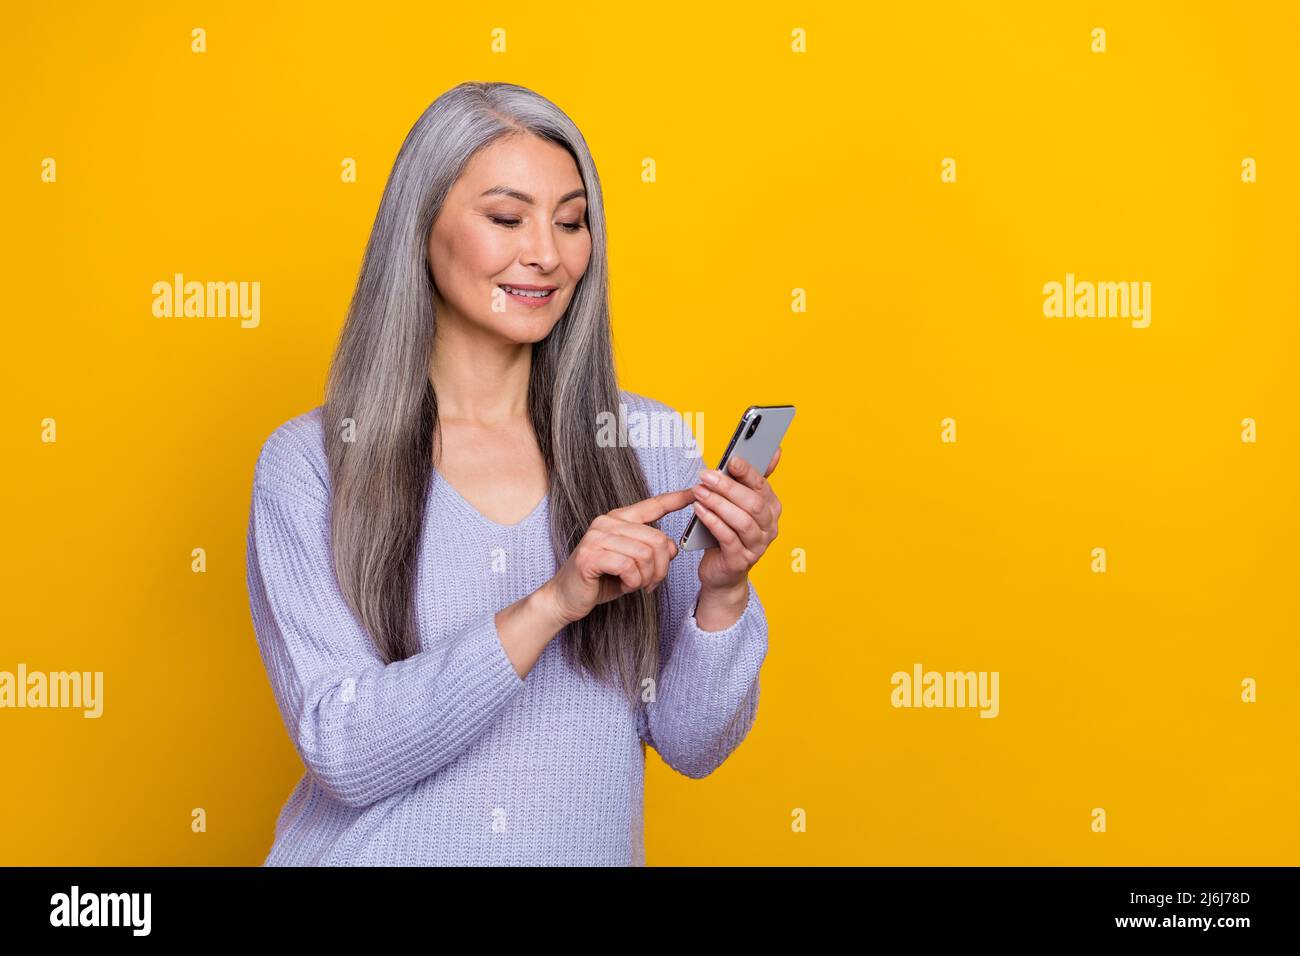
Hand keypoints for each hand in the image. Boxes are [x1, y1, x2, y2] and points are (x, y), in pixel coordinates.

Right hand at [541, 488, 693, 625]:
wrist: (567, 598)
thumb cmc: (601, 580)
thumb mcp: (634, 564)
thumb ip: (652, 551)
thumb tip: (673, 547)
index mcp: (618, 519)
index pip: (652, 505)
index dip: (676, 499)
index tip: (695, 492)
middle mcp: (607, 522)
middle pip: (658, 539)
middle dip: (661, 567)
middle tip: (651, 583)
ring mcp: (597, 538)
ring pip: (646, 554)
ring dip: (646, 577)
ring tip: (636, 585)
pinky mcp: (590, 556)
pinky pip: (629, 567)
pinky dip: (633, 582)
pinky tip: (625, 586)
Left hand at [689, 446, 782, 592]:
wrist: (722, 571)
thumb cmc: (728, 532)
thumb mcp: (738, 505)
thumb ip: (748, 480)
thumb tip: (772, 451)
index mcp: (771, 509)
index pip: (763, 486)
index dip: (749, 472)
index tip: (732, 459)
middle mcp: (769, 527)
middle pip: (753, 503)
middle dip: (728, 487)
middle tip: (706, 475)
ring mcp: (757, 546)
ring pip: (742, 521)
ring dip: (718, 503)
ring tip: (699, 491)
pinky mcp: (740, 560)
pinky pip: (728, 538)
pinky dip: (712, 521)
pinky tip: (699, 510)